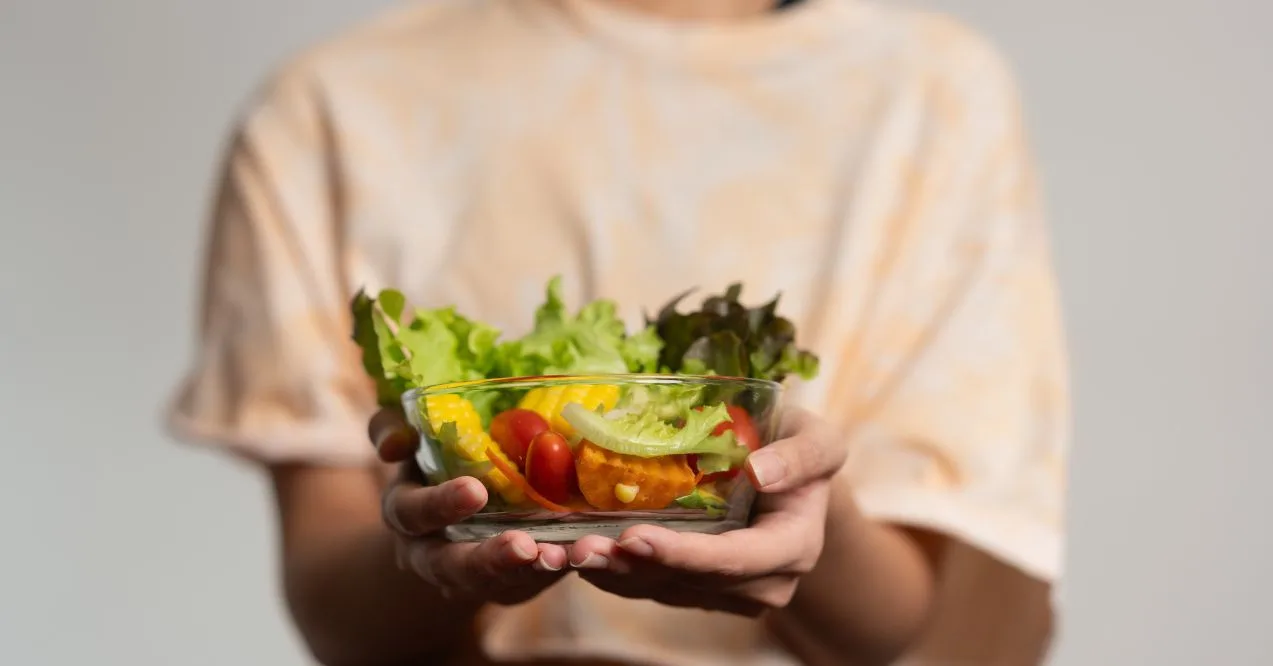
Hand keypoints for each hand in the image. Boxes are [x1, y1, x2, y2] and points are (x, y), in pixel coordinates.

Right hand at [370, 408, 569, 604]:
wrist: (446, 516)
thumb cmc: (432, 464)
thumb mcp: (411, 441)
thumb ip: (393, 428)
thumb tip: (393, 444)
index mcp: (405, 512)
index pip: (412, 513)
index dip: (440, 504)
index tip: (475, 491)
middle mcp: (428, 554)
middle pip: (450, 566)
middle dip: (487, 558)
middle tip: (523, 545)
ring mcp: (465, 579)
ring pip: (491, 584)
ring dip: (525, 573)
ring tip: (557, 557)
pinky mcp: (502, 589)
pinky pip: (523, 588)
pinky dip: (547, 575)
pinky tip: (572, 559)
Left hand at [567, 407, 846, 615]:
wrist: (791, 476)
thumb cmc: (800, 448)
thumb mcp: (818, 439)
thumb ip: (801, 455)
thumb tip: (760, 473)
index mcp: (793, 547)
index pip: (733, 560)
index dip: (683, 554)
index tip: (635, 536)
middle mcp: (762, 582)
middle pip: (687, 581)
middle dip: (631, 566)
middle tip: (579, 547)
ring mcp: (727, 592)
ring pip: (660, 589)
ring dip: (610, 572)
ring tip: (563, 551)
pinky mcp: (696, 589)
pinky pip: (649, 585)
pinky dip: (610, 570)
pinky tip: (571, 553)